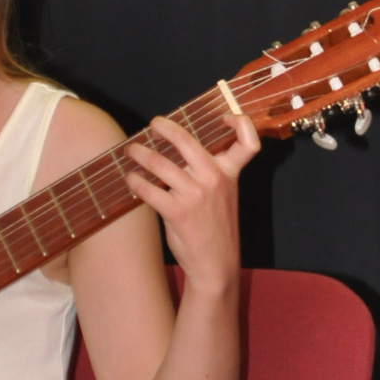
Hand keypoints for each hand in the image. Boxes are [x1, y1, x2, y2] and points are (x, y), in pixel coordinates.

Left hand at [124, 112, 259, 293]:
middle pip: (186, 141)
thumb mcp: (224, 195)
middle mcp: (214, 179)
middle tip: (152, 125)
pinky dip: (136, 182)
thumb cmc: (216, 227)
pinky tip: (131, 179)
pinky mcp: (178, 212)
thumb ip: (209, 171)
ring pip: (160, 164)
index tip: (220, 116)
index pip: (248, 142)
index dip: (239, 122)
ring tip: (131, 151)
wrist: (216, 263)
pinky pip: (149, 190)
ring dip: (141, 154)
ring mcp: (196, 194)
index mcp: (229, 172)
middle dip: (164, 128)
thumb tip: (177, 151)